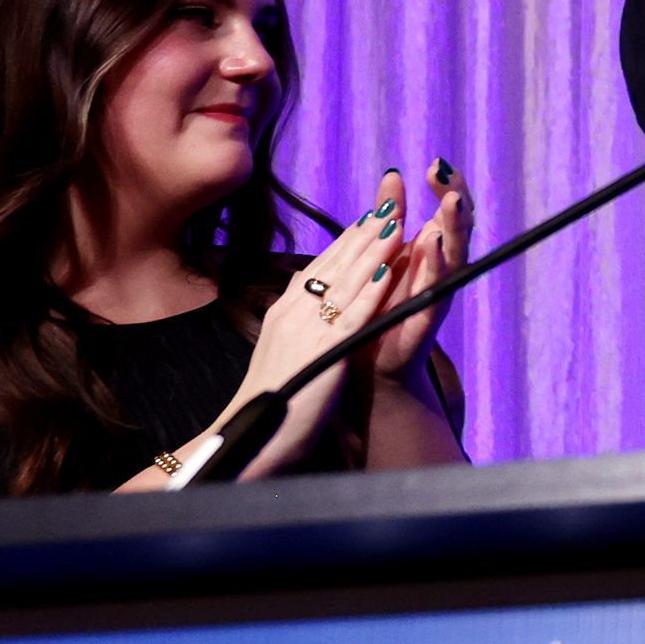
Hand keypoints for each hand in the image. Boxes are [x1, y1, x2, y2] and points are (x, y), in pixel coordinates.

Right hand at [230, 183, 412, 476]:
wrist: (248, 440)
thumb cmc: (270, 400)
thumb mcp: (282, 350)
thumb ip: (294, 320)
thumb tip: (302, 292)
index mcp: (285, 313)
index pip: (320, 267)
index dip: (347, 241)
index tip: (369, 216)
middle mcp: (293, 314)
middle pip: (334, 265)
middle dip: (363, 234)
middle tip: (390, 204)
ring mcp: (307, 332)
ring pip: (345, 282)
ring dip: (372, 251)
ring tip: (396, 223)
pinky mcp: (323, 354)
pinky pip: (351, 317)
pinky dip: (371, 293)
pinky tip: (390, 272)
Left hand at [370, 159, 474, 382]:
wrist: (369, 363)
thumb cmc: (379, 305)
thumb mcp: (382, 252)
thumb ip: (389, 215)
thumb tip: (393, 173)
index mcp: (433, 251)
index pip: (449, 211)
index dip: (448, 186)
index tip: (436, 161)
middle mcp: (443, 269)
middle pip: (459, 227)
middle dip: (456, 198)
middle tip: (444, 171)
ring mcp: (439, 292)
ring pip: (454, 254)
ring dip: (453, 228)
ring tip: (451, 201)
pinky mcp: (426, 317)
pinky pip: (436, 289)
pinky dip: (436, 266)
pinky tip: (432, 244)